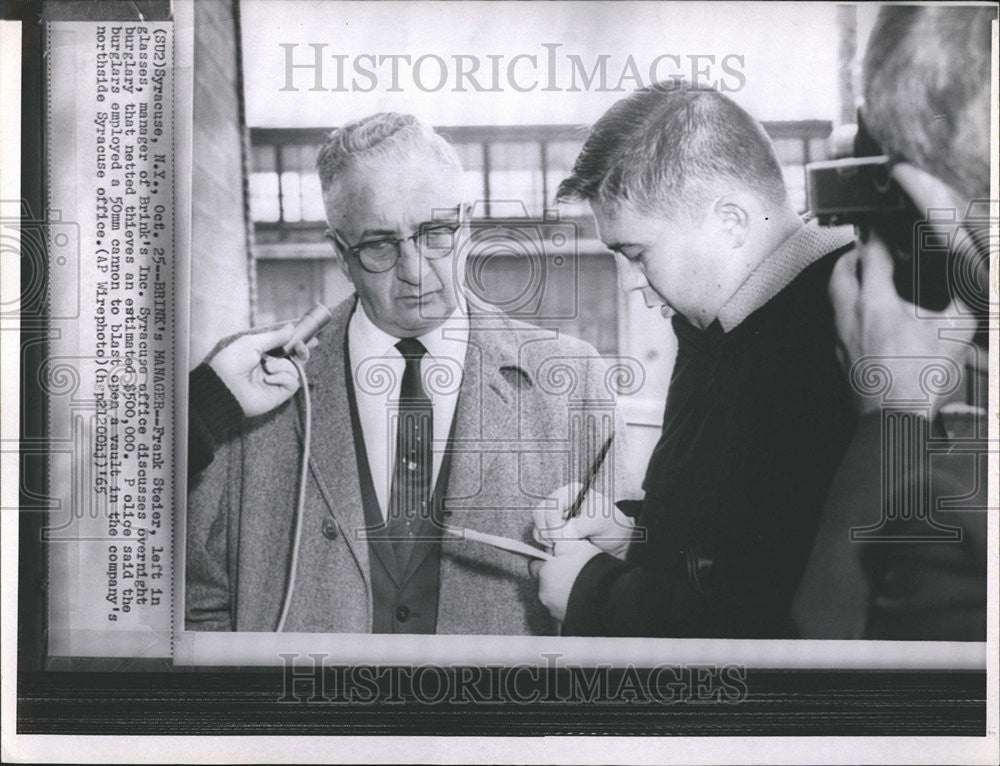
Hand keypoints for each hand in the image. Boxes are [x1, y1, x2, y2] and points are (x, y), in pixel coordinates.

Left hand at [206, 324, 316, 416]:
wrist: (224, 386)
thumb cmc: (232, 362)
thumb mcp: (252, 342)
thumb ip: (274, 337)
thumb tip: (291, 328)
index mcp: (262, 355)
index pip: (285, 348)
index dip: (298, 342)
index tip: (311, 337)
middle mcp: (270, 368)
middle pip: (295, 359)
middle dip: (301, 351)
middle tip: (302, 346)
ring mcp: (275, 381)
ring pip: (295, 369)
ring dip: (284, 365)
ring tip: (268, 367)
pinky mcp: (279, 394)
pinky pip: (293, 382)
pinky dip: (282, 377)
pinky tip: (268, 379)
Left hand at [530, 539, 601, 621]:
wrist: (608, 597)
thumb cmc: (592, 571)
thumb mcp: (576, 546)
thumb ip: (562, 546)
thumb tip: (558, 547)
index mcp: (545, 574)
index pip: (534, 565)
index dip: (545, 561)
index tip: (555, 560)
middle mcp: (546, 594)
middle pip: (546, 582)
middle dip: (557, 577)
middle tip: (573, 572)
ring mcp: (555, 609)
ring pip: (555, 597)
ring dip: (565, 591)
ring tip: (582, 585)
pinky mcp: (566, 620)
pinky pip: (565, 608)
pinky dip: (572, 603)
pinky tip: (585, 597)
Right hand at [532, 482, 634, 558]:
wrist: (616, 543)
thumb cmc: (612, 526)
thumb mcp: (601, 521)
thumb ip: (583, 525)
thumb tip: (565, 533)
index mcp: (572, 492)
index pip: (552, 503)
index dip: (553, 522)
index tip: (559, 537)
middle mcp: (561, 503)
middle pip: (540, 514)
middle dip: (547, 531)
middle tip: (559, 544)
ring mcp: (555, 518)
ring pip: (538, 527)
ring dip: (547, 541)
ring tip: (565, 547)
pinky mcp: (552, 532)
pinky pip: (541, 539)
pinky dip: (548, 547)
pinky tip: (562, 550)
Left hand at [829, 234, 972, 417]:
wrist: (895, 420)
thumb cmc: (921, 379)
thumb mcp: (954, 333)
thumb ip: (962, 301)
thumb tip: (972, 285)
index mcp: (874, 303)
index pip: (870, 256)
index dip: (877, 237)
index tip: (881, 227)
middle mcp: (850, 317)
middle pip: (839, 274)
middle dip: (850, 257)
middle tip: (864, 251)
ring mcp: (841, 339)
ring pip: (834, 301)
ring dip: (847, 285)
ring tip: (866, 282)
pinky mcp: (841, 358)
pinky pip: (838, 326)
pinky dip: (849, 313)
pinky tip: (868, 320)